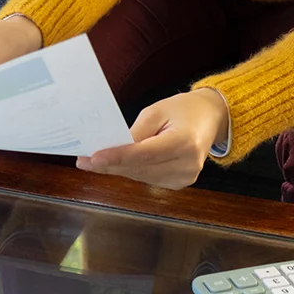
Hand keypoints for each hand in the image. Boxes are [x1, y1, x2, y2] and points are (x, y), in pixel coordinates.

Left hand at [77, 88, 229, 189]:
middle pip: (140, 169)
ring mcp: (185, 178)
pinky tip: (117, 164)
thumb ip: (136, 132)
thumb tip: (113, 148)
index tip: (93, 158)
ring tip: (94, 162)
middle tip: (84, 160)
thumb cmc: (183, 110)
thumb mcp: (157, 111)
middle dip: (110, 165)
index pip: (145, 154)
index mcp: (184, 142)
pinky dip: (132, 171)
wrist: (210, 119)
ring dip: (117, 169)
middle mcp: (187, 165)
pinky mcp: (181, 183)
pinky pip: (148, 179)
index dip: (118, 157)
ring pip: (141, 177)